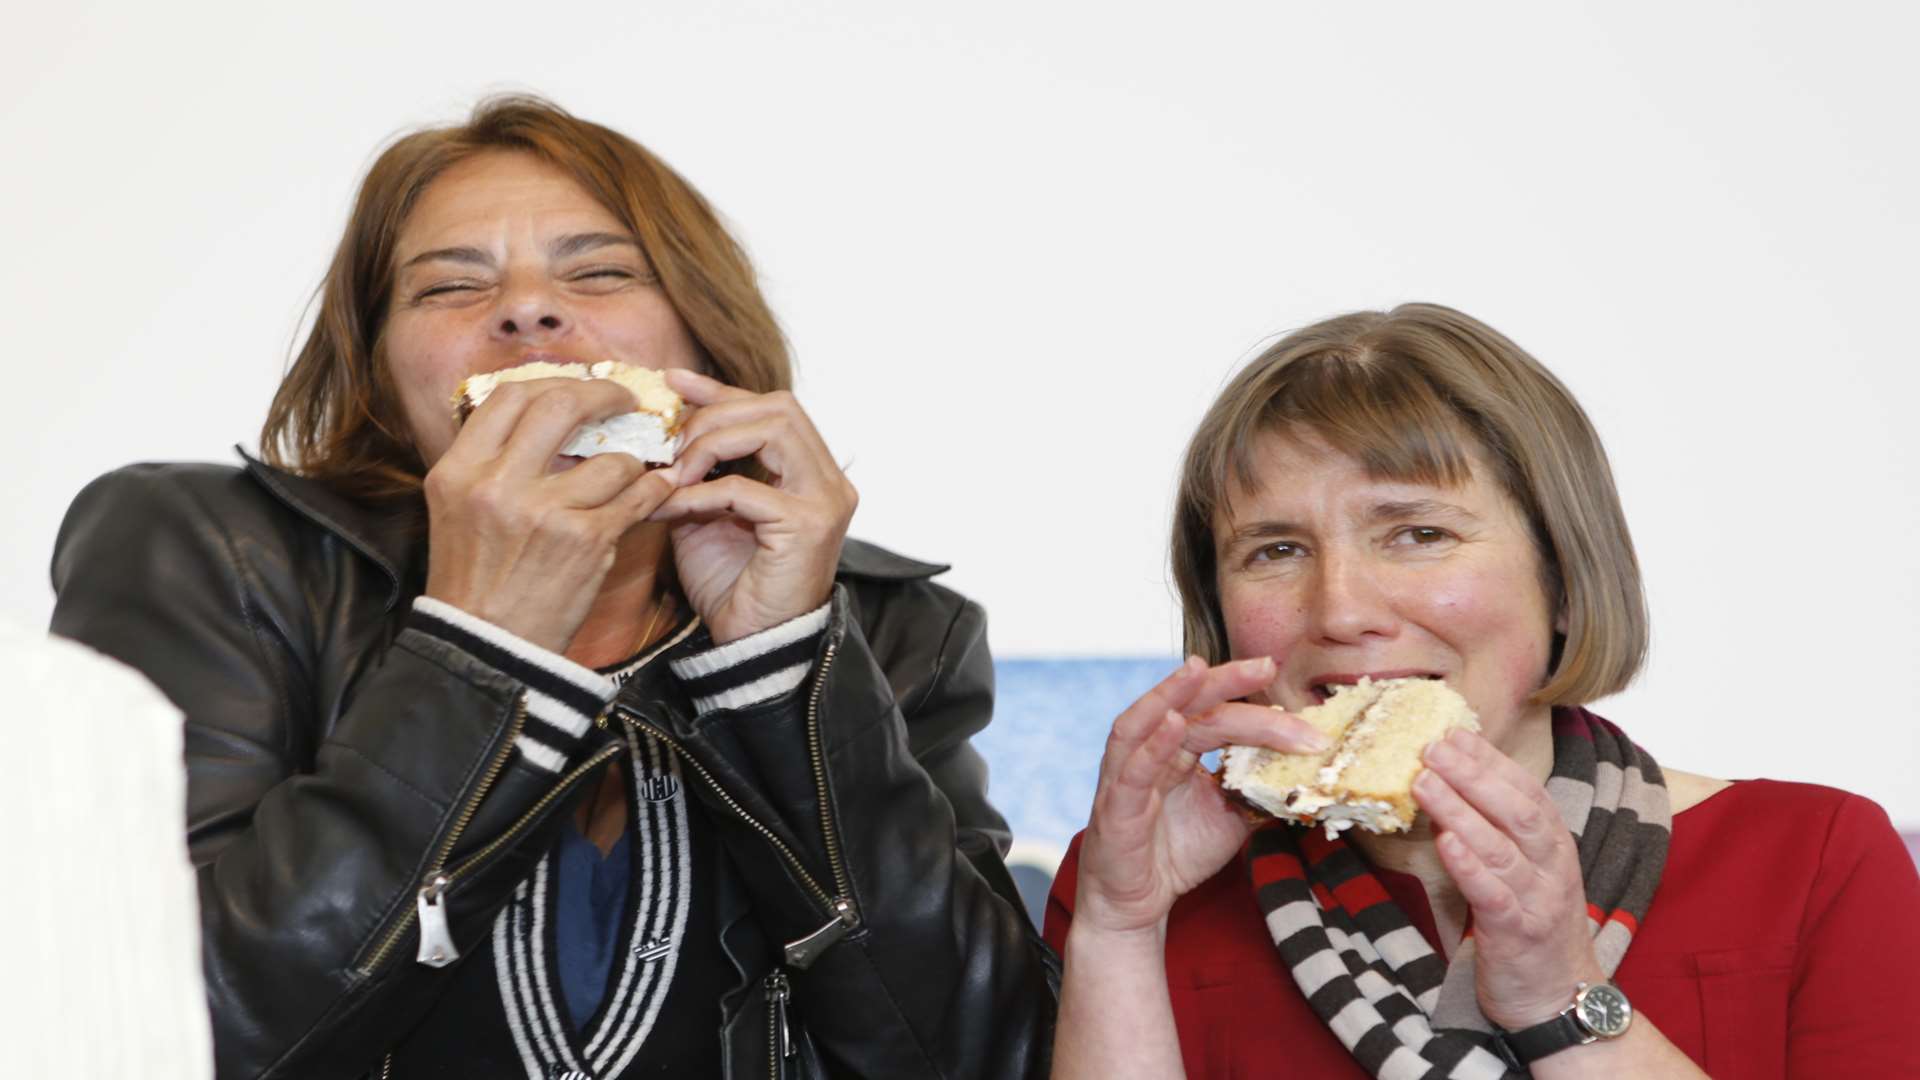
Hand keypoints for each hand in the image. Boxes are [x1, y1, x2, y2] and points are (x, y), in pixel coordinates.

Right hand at [422, 378, 677, 652]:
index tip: (577, 388)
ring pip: (612, 456)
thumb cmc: (477, 578)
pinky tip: (657, 490)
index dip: (551, 381)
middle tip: (624, 401)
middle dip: (603, 395)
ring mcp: (544, 511)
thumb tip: (541, 411)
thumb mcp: (458, 509)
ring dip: (632, 461)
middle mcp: (496, 484)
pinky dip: (653, 489)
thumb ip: (492, 460)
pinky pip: (636, 496)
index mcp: (458, 470)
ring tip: (633, 472)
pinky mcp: (585, 540)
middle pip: (560, 402)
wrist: (486, 648)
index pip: (508, 395)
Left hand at [649, 370, 856, 643]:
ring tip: (677, 474)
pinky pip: (744, 488)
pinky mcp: (808, 526)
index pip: (772, 408)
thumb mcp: (708, 511)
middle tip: (673, 445)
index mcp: (812, 472)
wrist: (751, 646)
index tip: (674, 382)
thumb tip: (665, 424)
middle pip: (779, 407)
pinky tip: (674, 508)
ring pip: (773, 429)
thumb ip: (699, 469)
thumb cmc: (733, 584)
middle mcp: (830, 480)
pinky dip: (702, 494)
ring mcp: (825, 501)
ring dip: (713, 443)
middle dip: (716, 416)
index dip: (722, 390)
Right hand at [1073, 657, 1327, 939]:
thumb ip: (1258, 790)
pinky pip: (1132, 771)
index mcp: (1176, 749)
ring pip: (1145, 723)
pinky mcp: (1115, 808)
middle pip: (1186, 706)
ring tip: (1199, 669)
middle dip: (1225, 682)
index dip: (1249, 696)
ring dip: (1172, 693)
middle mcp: (1148, 752)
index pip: (1214, 711)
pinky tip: (1174, 726)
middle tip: (1266, 665)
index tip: (1288, 684)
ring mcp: (1126, 776)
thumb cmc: (1175, 853)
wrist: (1138, 904)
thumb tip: (1306, 773)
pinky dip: (1152, 746)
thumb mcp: (1230, 817)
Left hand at [1414, 730, 1605, 1029]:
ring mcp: (1539, 899)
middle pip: (1517, 810)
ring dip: (1460, 811)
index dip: (1489, 759)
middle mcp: (1553, 865)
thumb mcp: (1525, 868)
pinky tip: (1445, 843)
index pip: (1526, 789)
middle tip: (1432, 748)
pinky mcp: (1519, 933)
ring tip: (1424, 782)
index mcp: (1554, 843)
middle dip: (1474, 774)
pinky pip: (1494, 895)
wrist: (1561, 997)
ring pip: (1501, 847)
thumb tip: (1448, 782)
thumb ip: (1496, 828)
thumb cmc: (1533, 922)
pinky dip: (1470, 866)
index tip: (1453, 732)